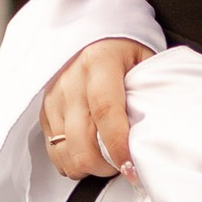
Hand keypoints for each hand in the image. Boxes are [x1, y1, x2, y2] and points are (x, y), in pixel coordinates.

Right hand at [42, 38, 148, 177]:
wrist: (91, 33)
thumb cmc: (122, 50)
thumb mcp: (144, 61)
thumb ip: (150, 91)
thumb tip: (156, 132)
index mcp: (99, 63)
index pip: (105, 111)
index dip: (117, 146)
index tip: (130, 168)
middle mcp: (71, 81)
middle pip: (81, 141)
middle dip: (104, 166)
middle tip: (122, 166)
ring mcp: (54, 97)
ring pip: (64, 152)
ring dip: (87, 166)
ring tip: (106, 161)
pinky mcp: (45, 111)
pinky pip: (53, 150)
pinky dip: (72, 161)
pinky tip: (89, 154)